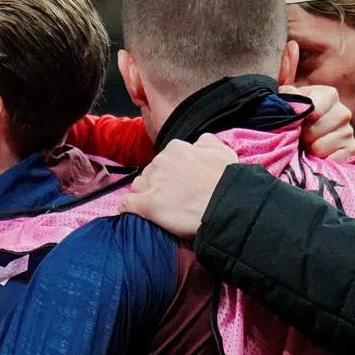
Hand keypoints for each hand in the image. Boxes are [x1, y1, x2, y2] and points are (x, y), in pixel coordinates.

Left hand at [119, 134, 238, 238]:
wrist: (227, 206)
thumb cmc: (227, 182)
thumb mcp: (223, 152)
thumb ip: (207, 142)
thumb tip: (198, 142)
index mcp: (176, 148)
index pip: (164, 159)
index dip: (170, 172)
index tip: (180, 183)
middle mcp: (160, 162)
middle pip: (150, 172)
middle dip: (158, 183)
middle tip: (173, 197)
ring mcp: (151, 182)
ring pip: (138, 186)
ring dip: (145, 194)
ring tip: (161, 207)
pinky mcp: (146, 204)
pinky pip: (127, 203)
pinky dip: (128, 208)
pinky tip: (134, 212)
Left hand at [282, 84, 354, 160]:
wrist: (304, 135)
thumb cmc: (295, 116)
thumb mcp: (289, 102)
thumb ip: (288, 96)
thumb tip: (287, 92)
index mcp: (328, 95)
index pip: (313, 107)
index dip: (302, 117)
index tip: (297, 121)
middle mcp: (343, 112)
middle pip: (313, 131)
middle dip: (301, 135)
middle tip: (299, 135)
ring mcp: (349, 131)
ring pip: (319, 147)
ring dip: (308, 149)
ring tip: (306, 144)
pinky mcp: (352, 149)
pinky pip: (330, 160)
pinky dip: (319, 162)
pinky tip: (316, 155)